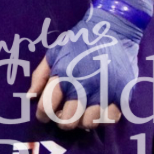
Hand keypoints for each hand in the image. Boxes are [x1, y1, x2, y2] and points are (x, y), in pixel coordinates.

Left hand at [32, 0, 152, 129]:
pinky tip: (97, 110)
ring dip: (82, 122)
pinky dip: (102, 118)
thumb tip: (31, 96)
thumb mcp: (55, 52)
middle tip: (63, 117)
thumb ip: (40, 75)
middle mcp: (83, 85)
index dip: (42, 115)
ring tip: (81, 114)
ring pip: (89, 123)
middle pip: (68, 121)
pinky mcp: (122, 93)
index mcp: (64, 74)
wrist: (114, 30)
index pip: (47, 106)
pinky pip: (110, 118)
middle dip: (62, 122)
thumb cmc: (80, 40)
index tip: (43, 116)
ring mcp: (104, 91)